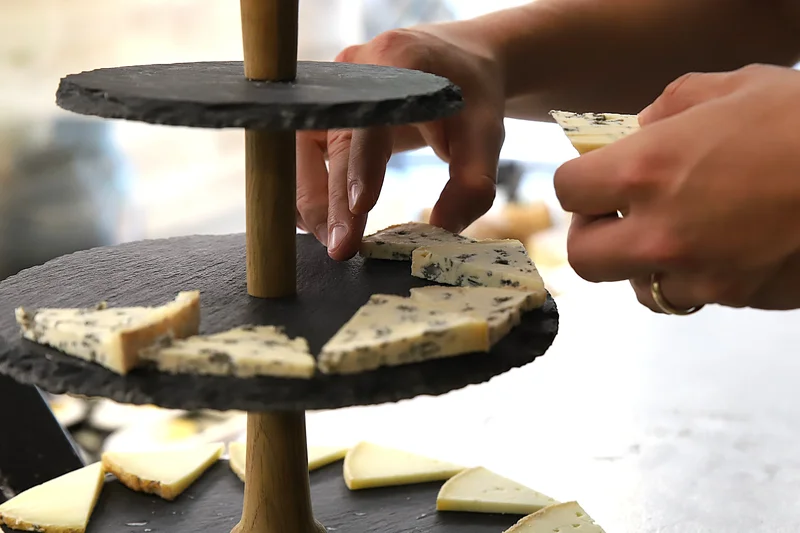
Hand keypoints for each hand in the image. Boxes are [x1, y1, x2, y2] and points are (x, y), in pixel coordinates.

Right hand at [296, 24, 505, 259]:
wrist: (458, 66)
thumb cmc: (471, 98)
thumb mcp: (487, 134)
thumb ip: (472, 182)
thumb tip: (443, 230)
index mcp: (397, 61)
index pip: (370, 121)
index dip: (361, 165)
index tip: (361, 208)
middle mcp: (353, 69)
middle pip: (330, 142)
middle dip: (331, 201)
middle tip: (341, 249)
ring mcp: (331, 89)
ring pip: (300, 152)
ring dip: (313, 201)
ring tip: (335, 242)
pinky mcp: (321, 110)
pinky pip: (301, 155)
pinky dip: (310, 191)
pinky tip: (324, 224)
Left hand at [554, 64, 799, 311]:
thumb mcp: (733, 88)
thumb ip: (669, 106)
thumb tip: (637, 129)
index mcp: (646, 169)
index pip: (568, 189)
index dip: (580, 182)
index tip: (595, 178)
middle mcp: (659, 231)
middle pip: (583, 257)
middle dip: (593, 235)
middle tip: (615, 217)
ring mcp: (697, 272)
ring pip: (637, 286)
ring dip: (643, 263)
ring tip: (674, 234)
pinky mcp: (734, 297)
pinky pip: (691, 296)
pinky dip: (692, 279)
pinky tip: (716, 250)